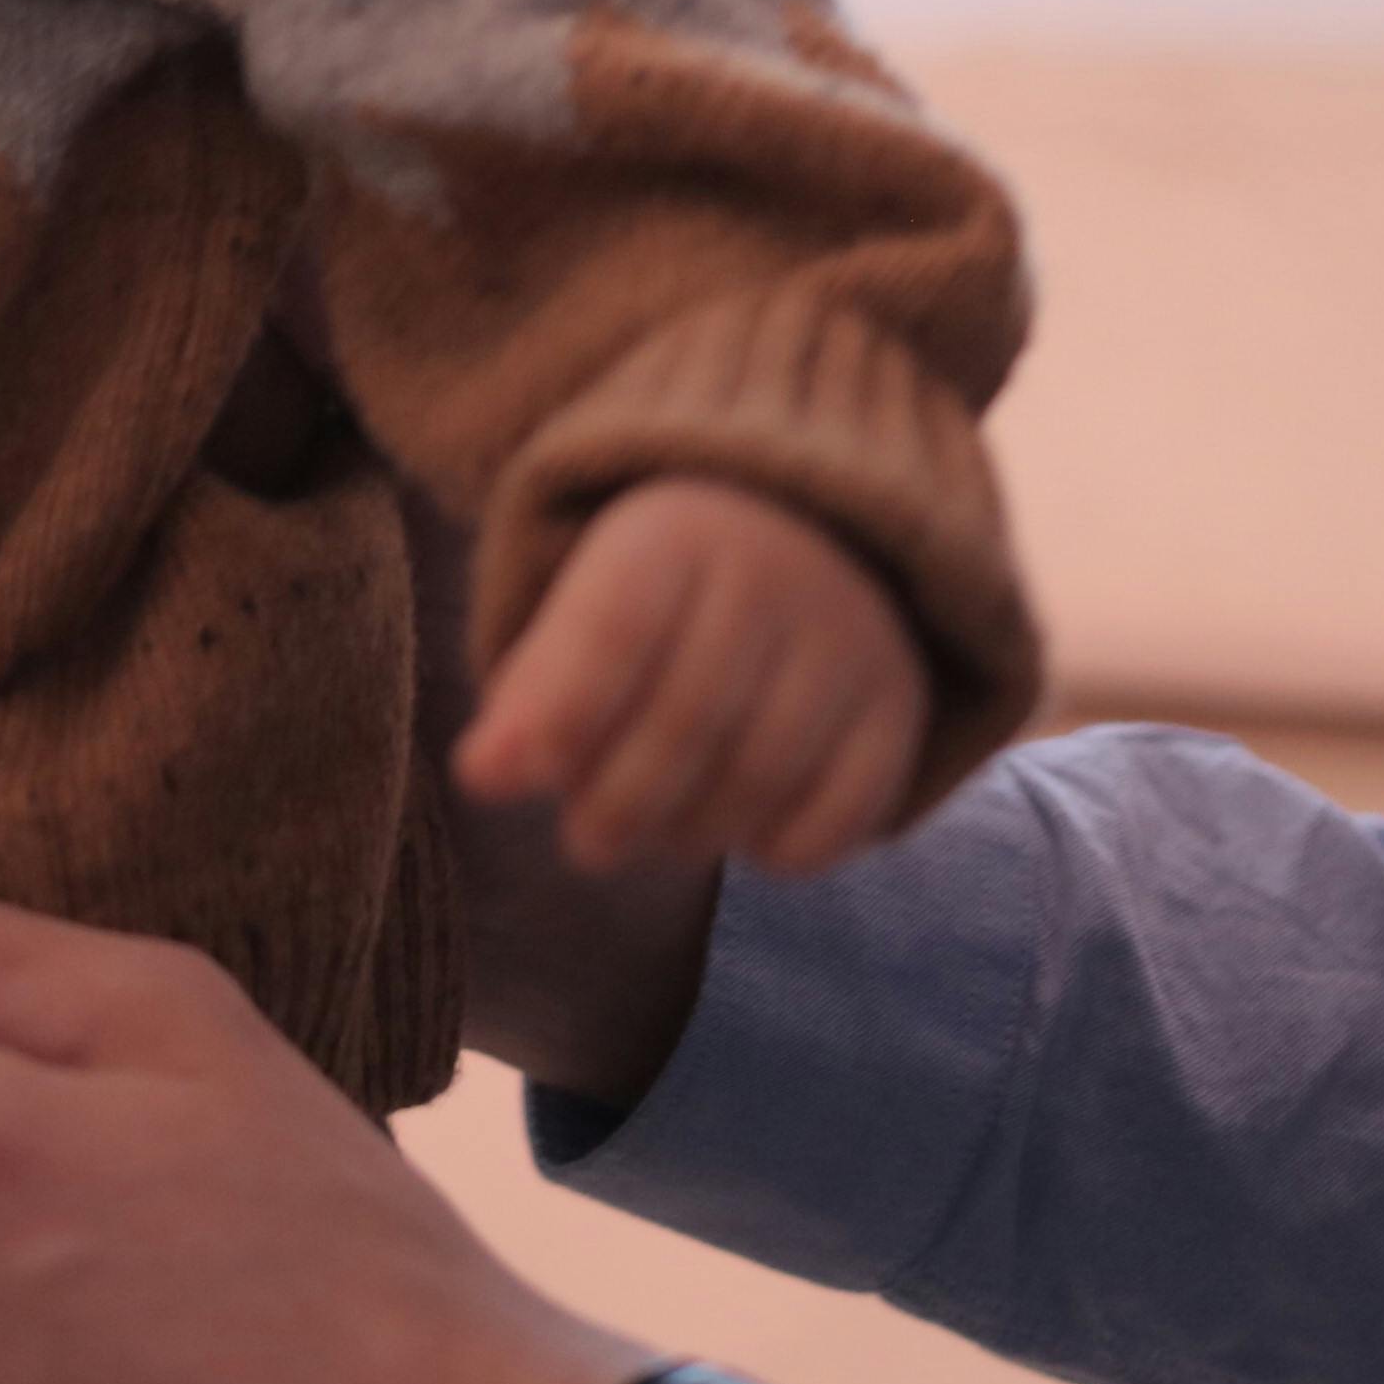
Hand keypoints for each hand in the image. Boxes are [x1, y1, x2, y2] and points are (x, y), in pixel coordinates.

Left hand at [455, 479, 926, 877]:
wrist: (811, 535)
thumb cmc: (664, 595)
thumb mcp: (581, 604)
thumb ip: (531, 691)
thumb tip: (484, 779)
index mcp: (676, 533)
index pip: (615, 634)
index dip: (553, 718)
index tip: (496, 779)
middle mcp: (776, 577)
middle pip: (688, 721)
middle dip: (617, 805)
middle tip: (586, 841)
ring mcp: (850, 643)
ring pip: (760, 776)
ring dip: (689, 834)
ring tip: (654, 834)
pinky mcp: (899, 710)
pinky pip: (836, 817)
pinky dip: (777, 850)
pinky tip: (740, 831)